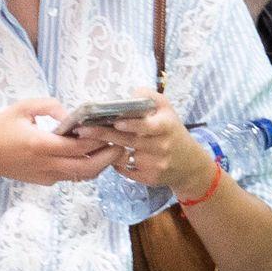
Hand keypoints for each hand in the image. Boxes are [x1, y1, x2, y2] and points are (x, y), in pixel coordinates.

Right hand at [0, 97, 121, 186]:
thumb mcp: (21, 108)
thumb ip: (49, 106)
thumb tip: (71, 114)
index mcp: (40, 145)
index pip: (79, 147)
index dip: (99, 141)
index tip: (113, 130)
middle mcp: (47, 165)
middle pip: (88, 168)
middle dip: (108, 158)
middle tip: (121, 144)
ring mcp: (47, 177)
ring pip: (82, 176)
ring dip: (100, 165)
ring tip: (110, 149)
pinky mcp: (46, 182)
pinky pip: (71, 176)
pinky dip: (85, 167)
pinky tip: (90, 154)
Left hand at [76, 89, 213, 196]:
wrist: (189, 164)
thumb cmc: (172, 131)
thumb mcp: (167, 110)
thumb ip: (150, 97)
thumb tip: (131, 92)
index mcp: (166, 126)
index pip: (148, 126)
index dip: (133, 124)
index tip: (116, 122)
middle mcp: (161, 146)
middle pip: (128, 140)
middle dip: (104, 135)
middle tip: (82, 130)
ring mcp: (155, 164)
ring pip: (124, 156)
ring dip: (108, 149)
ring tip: (91, 142)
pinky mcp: (149, 178)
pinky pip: (125, 170)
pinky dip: (117, 163)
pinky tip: (112, 156)